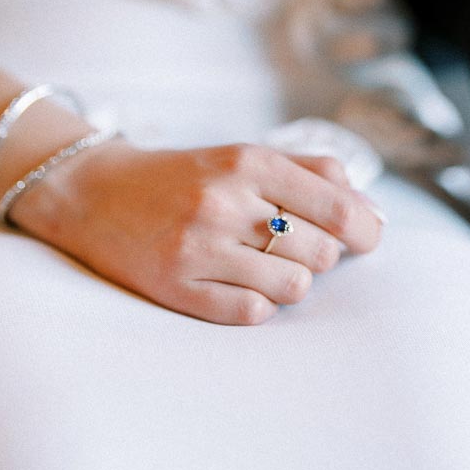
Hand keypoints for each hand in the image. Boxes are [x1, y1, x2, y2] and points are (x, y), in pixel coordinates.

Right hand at [12, 138, 383, 323]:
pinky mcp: (176, 287)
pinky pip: (253, 314)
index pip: (339, 206)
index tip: (366, 238)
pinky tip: (240, 284)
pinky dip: (258, 303)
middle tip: (294, 246)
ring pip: (293, 286)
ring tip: (264, 265)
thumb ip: (313, 174)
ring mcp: (199, 246)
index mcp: (248, 161)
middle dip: (319, 255)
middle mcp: (225, 200)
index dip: (366, 230)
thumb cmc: (186, 177)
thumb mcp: (247, 156)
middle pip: (321, 251)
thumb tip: (373, 215)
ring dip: (290, 281)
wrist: (95, 193)